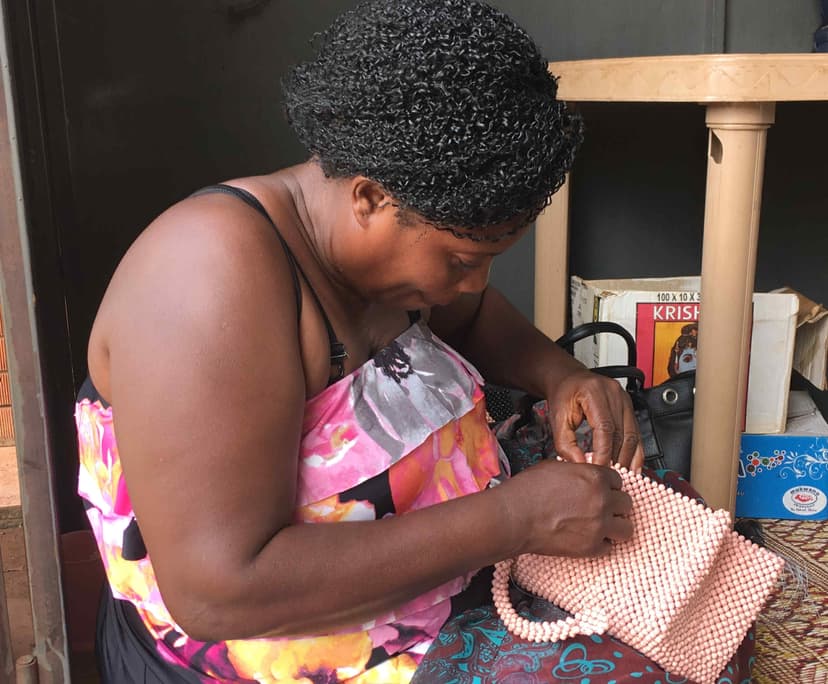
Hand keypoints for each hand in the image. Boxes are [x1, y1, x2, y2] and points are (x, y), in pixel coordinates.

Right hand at [497, 459, 632, 557]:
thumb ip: (577, 471)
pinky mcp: (591, 548)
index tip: (601, 491)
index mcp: (595, 477)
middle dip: (614, 506)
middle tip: (601, 508)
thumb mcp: (554, 467)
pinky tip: (586, 538)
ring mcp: (599, 526)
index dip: (608, 486)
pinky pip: (608, 548)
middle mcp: (602, 500)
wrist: (513, 517)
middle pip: (626, 504)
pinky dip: (600, 544)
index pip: (618, 481)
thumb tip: (583, 475)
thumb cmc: (527, 490)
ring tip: (601, 527)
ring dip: (615, 527)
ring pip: (626, 529)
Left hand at [546, 368, 643, 470]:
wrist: (568, 379)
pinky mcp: (628, 406)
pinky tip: (632, 466)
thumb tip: (579, 463)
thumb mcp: (557, 418)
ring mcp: (624, 399)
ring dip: (627, 458)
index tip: (599, 469)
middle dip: (616, 459)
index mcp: (594, 392)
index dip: (604, 452)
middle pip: (621, 433)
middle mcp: (613, 393)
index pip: (605, 428)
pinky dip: (635, 451)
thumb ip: (565, 443)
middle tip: (608, 476)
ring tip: (620, 475)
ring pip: (632, 435)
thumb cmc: (563, 395)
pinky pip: (636, 432)